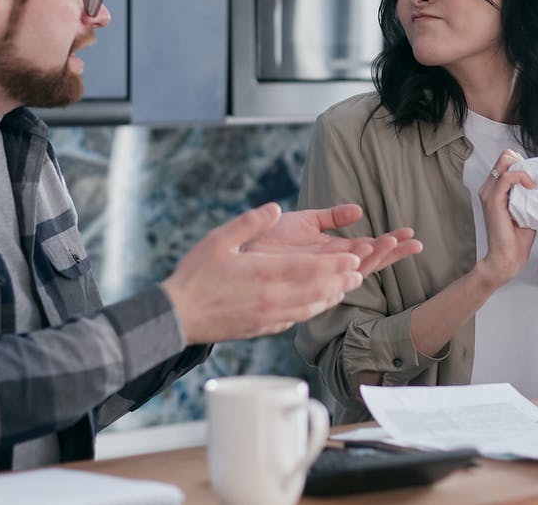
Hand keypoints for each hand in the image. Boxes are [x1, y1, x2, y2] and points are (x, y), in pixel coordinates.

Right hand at [162, 203, 365, 344]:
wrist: (178, 317)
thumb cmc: (195, 276)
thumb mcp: (219, 240)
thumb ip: (249, 222)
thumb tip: (274, 208)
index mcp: (263, 275)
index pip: (309, 270)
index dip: (334, 265)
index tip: (353, 258)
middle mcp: (272, 299)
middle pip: (317, 291)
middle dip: (340, 281)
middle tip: (359, 272)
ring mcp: (269, 317)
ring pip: (310, 308)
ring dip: (331, 297)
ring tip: (345, 288)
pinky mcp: (263, 328)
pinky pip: (296, 320)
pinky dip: (313, 310)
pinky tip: (317, 305)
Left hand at [242, 203, 422, 274]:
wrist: (241, 249)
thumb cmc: (269, 238)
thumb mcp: (306, 220)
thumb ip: (333, 216)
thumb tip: (359, 210)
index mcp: (333, 252)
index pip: (369, 249)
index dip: (390, 243)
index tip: (410, 234)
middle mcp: (330, 266)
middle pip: (369, 262)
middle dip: (391, 253)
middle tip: (415, 243)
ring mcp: (318, 274)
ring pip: (353, 270)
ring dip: (373, 257)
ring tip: (391, 242)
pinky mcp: (303, 279)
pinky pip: (329, 277)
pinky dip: (345, 269)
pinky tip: (362, 258)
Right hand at [476, 149, 537, 284]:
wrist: (508, 256)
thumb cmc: (518, 237)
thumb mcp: (526, 208)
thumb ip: (529, 193)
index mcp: (494, 189)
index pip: (508, 161)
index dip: (524, 164)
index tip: (537, 178)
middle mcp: (488, 188)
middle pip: (506, 156)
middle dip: (525, 164)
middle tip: (536, 180)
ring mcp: (489, 193)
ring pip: (506, 161)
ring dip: (526, 170)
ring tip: (535, 184)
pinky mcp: (493, 199)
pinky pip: (507, 177)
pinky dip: (522, 177)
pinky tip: (532, 187)